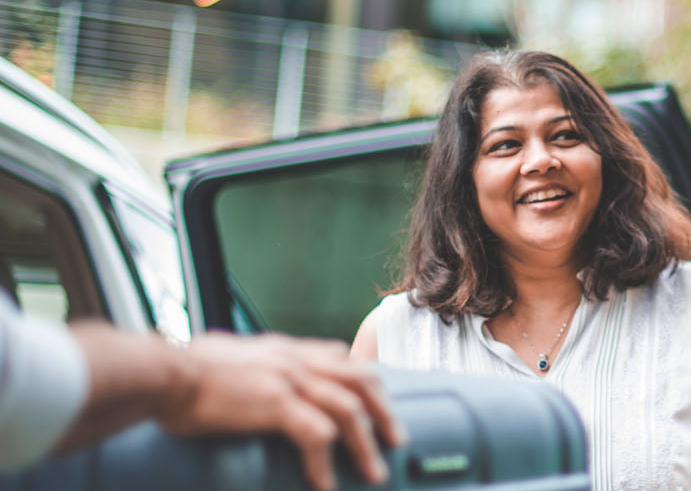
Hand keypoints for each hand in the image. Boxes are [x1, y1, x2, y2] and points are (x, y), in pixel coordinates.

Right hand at [157, 333, 406, 490]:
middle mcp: (294, 359)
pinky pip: (317, 435)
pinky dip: (325, 462)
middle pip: (361, 379)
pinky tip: (324, 483)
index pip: (341, 357)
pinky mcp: (275, 402)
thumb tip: (252, 376)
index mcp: (284, 349)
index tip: (380, 403)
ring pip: (349, 409)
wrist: (159, 374)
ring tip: (373, 472)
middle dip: (385, 411)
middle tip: (396, 440)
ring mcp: (288, 378)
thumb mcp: (227, 357)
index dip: (367, 381)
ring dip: (365, 444)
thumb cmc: (180, 373)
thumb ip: (251, 366)